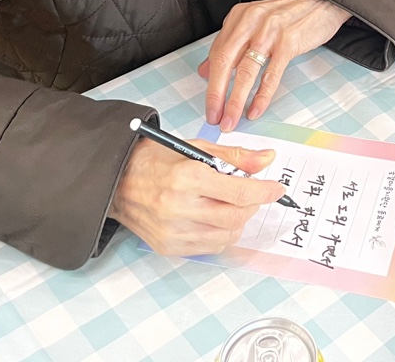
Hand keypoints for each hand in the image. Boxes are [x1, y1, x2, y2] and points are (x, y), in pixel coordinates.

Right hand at [109, 138, 287, 256]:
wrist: (117, 180)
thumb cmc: (156, 159)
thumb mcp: (196, 148)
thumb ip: (234, 156)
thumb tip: (267, 159)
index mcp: (186, 178)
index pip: (238, 192)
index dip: (264, 191)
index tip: (277, 188)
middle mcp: (178, 208)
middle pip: (235, 218)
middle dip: (252, 206)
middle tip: (254, 194)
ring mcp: (171, 232)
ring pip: (225, 237)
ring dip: (238, 222)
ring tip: (233, 205)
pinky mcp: (167, 247)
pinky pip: (208, 247)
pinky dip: (220, 234)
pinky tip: (215, 217)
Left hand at [199, 0, 348, 129]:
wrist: (322, 2)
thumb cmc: (289, 15)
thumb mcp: (255, 24)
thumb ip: (232, 45)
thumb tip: (206, 71)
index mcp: (239, 16)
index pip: (217, 53)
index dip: (210, 82)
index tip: (210, 104)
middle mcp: (251, 21)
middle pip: (225, 61)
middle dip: (216, 94)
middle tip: (215, 117)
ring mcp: (270, 31)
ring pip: (247, 70)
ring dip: (236, 100)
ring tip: (231, 119)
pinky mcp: (289, 42)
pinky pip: (271, 74)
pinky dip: (261, 95)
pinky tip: (255, 109)